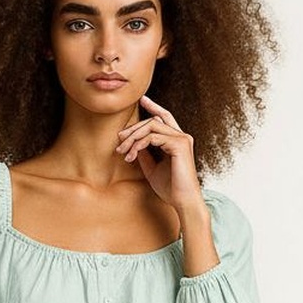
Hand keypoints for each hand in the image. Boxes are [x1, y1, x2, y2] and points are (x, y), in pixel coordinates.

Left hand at [115, 94, 203, 212]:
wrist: (183, 202)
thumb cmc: (170, 189)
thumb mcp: (152, 169)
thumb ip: (144, 154)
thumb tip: (133, 143)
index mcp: (178, 140)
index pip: (165, 117)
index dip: (153, 107)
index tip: (142, 100)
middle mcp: (182, 136)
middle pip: (154, 120)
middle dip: (134, 129)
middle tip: (119, 141)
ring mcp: (182, 139)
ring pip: (151, 125)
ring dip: (133, 137)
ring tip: (122, 151)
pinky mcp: (179, 145)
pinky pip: (152, 137)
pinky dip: (138, 145)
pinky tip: (131, 156)